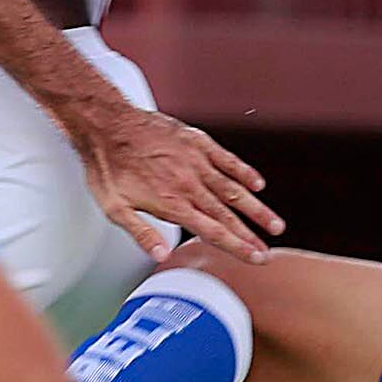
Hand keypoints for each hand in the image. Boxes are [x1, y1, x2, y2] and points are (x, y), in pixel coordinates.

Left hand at [70, 96, 277, 262]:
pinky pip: (226, 159)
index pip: (213, 231)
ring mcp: (196, 161)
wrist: (107, 124)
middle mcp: (189, 183)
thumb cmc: (107, 166)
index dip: (237, 247)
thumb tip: (162, 256)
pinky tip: (257, 184)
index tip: (255, 257)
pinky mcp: (197, 142)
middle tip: (268, 252)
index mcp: (171, 203)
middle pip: (227, 215)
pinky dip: (244, 172)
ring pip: (233, 189)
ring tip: (274, 225)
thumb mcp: (114, 207)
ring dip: (256, 208)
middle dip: (251, 236)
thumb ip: (141, 233)